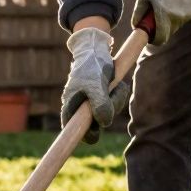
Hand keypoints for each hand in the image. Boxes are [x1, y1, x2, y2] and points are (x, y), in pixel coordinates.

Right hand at [62, 26, 131, 142]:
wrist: (96, 49)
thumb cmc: (91, 66)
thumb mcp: (95, 84)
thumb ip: (100, 104)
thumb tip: (104, 123)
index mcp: (71, 108)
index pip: (74, 132)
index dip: (78, 139)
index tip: (87, 141)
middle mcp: (80, 110)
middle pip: (97, 125)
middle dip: (109, 109)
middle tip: (111, 90)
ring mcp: (91, 106)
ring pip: (108, 114)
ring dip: (116, 99)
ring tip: (113, 82)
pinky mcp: (102, 100)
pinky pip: (114, 105)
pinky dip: (119, 95)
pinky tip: (116, 84)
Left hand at [132, 0, 190, 44]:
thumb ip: (138, 13)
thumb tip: (136, 26)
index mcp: (163, 14)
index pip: (160, 38)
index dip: (154, 39)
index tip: (150, 35)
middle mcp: (177, 17)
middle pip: (168, 33)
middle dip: (161, 29)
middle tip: (156, 17)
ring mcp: (187, 15)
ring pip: (175, 27)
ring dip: (169, 21)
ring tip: (166, 5)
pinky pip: (182, 19)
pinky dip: (177, 14)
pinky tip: (175, 1)